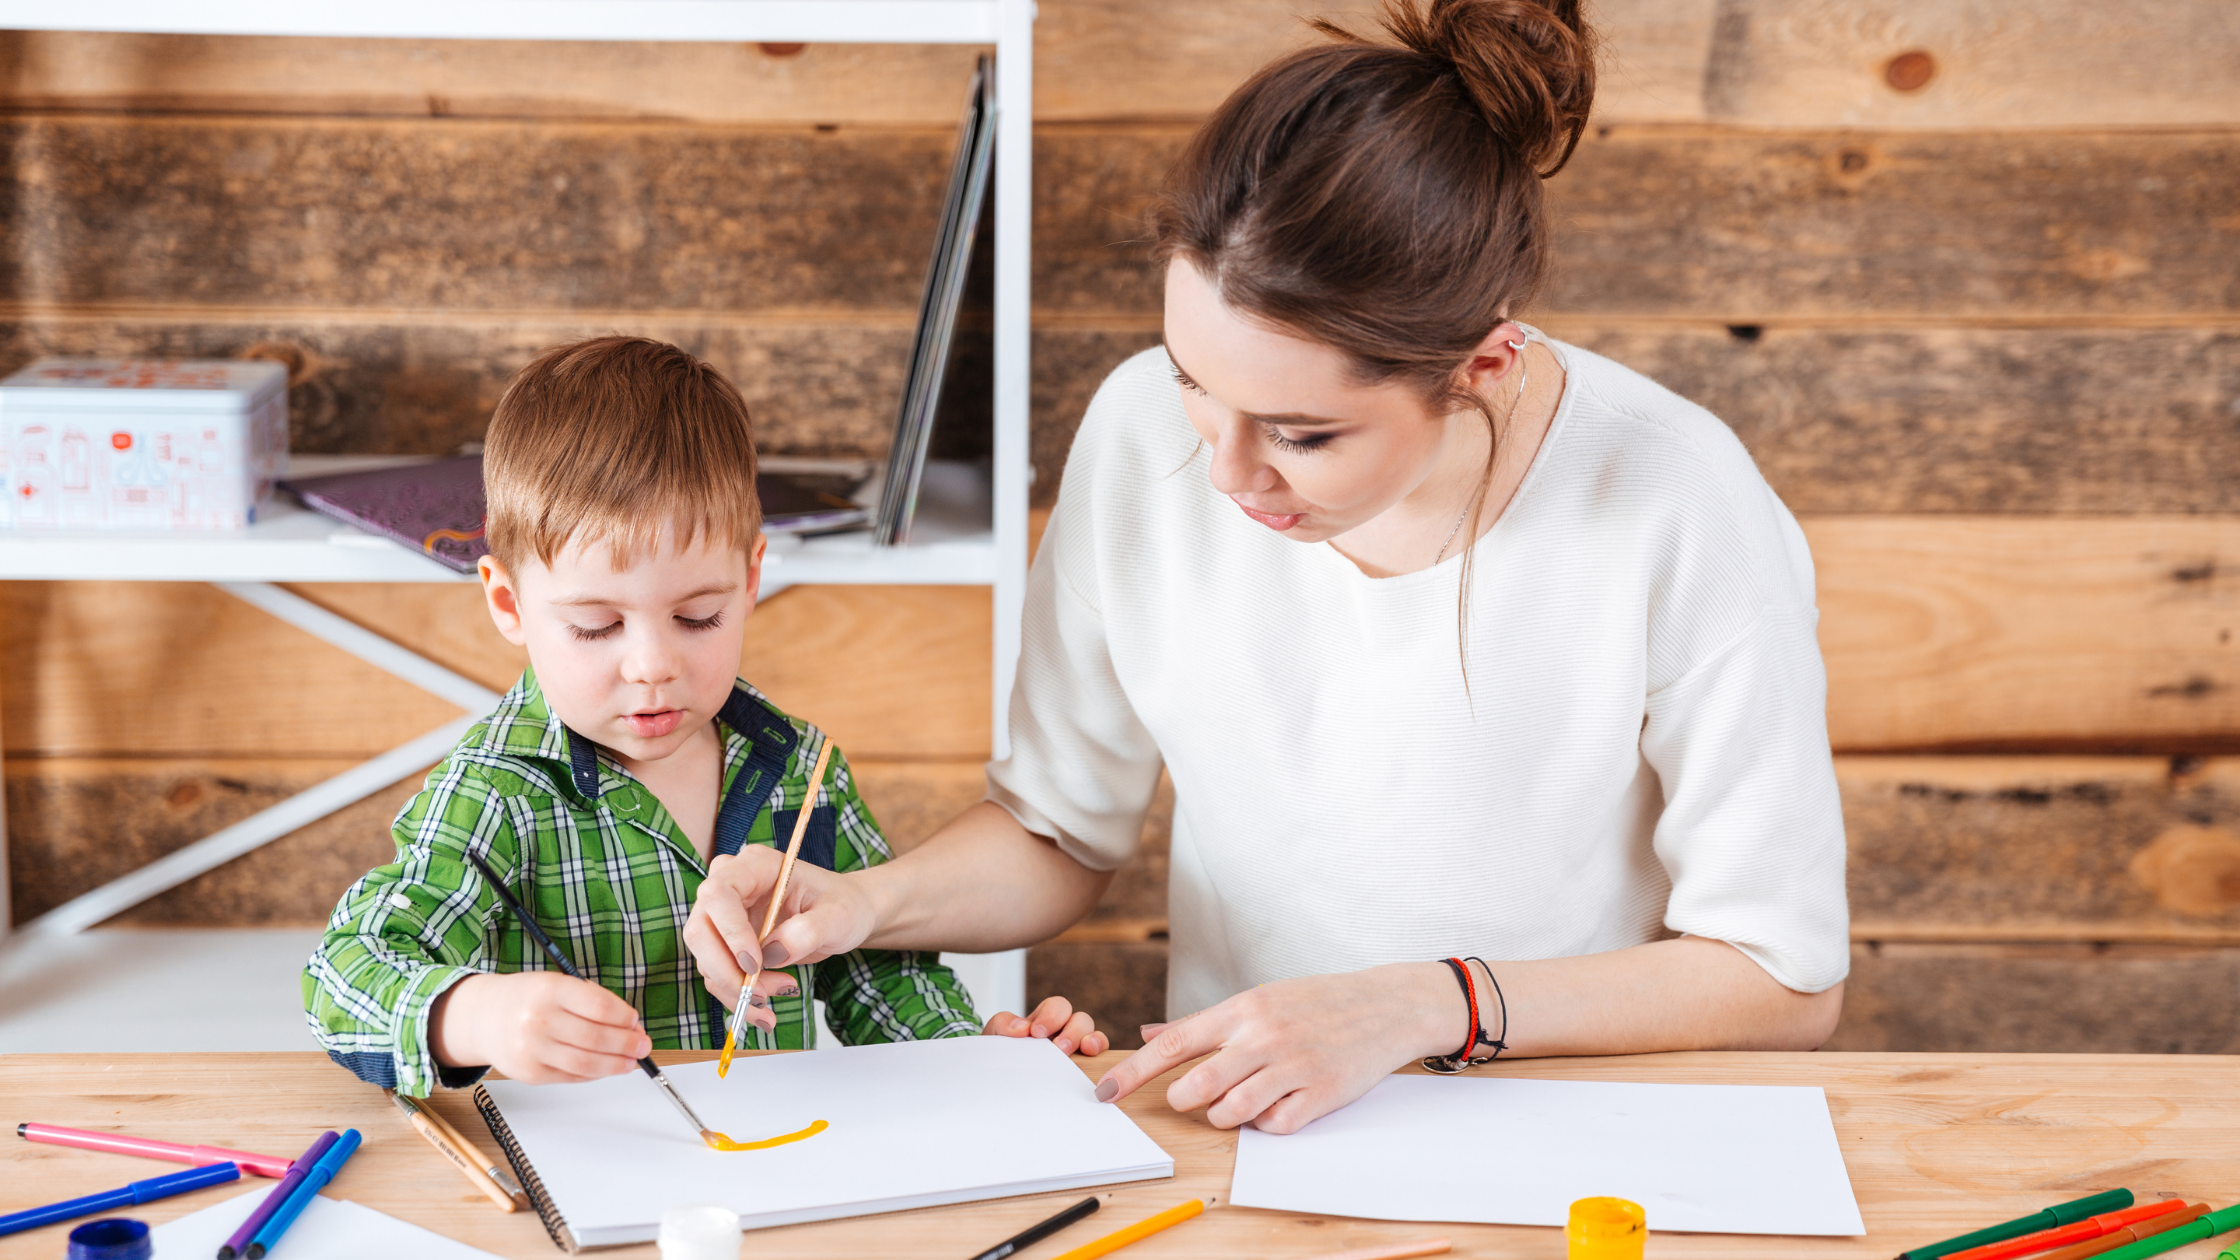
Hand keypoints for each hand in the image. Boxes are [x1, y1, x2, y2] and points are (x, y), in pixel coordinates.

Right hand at [429, 971, 650, 1084]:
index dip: (625, 1018)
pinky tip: (605, 1067)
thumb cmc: (527, 998)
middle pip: (596, 1038)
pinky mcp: (530, 1073)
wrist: (483, 1017)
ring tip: (630, 1061)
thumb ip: (593, 1002)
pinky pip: (572, 1077)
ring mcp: (532, 1049)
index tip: (636, 1021)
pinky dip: (594, 1074)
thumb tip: (631, 1026)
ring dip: (616, 1065)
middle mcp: (539, 1020)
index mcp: (550, 990)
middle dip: (627, 1044)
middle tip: (643, 1045)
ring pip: (587, 1064)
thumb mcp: (557, 984)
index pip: (600, 1007)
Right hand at [683, 846, 879, 1031]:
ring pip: (707, 960)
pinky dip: (738, 998)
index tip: (755, 964)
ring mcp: (724, 916)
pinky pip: (717, 976)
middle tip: (762, 994)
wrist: (845, 916)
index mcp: (756, 866)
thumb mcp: (838, 917)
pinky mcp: (727, 944)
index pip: (719, 893)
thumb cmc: (843, 905)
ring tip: (780, 995)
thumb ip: (809, 931)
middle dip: (727, 971)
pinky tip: (766, 1011)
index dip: (730, 931)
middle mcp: (732, 887)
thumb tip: (772, 954)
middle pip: (700, 930)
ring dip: (737, 989)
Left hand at [983, 995, 1110, 1056]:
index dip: (1051, 1016)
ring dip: (1090, 1040)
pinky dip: (1101, 1054)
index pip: (1057, 1006)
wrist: (999, 1082)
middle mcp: (1064, 1032)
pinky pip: (1101, 1056)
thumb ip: (1003, 1025)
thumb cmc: (1000, 1057)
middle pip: (1080, 1019)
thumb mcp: (995, 1037)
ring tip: (1082, 1052)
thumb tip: (1022, 1027)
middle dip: (1071, 1031)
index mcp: (1044, 1021)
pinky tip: (1092, 1059)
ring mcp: (1076, 1050)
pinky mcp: (1084, 1068)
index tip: (1037, 1033)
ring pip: (1093, 1035)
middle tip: (1059, 1048)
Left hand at [1089, 962, 1463, 1133]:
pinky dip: (1266, 1124)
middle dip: (1183, 1101)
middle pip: (1196, 1086)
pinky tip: (1277, 1106)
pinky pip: (1274, 1126)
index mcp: (1242, 1010)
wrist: (1385, 1004)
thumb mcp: (1258, 1000)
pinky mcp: (1321, 1093)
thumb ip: (1201, 1023)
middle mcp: (1263, 1037)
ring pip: (1231, 1112)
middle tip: (1190, 1098)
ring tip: (1237, 1102)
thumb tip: (1149, 1031)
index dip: (1133, 1072)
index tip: (1106, 1093)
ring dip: (1223, 1116)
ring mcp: (1293, 1065)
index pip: (1173, 1045)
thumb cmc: (1316, 1002)